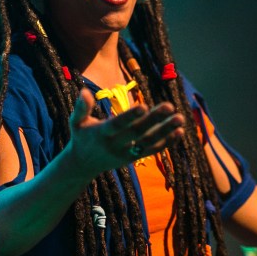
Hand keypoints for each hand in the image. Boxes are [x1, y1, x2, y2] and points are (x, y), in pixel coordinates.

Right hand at [62, 88, 184, 176]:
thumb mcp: (76, 122)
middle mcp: (115, 145)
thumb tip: (84, 91)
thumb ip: (81, 108)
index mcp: (102, 133)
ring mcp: (126, 153)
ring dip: (166, 131)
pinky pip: (152, 150)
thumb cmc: (81, 136)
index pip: (117, 125)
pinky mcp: (134, 158)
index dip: (130, 116)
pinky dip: (167, 142)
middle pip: (137, 132)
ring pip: (148, 142)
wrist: (83, 164)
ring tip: (180, 118)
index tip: (144, 106)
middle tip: (170, 106)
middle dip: (154, 120)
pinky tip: (180, 131)